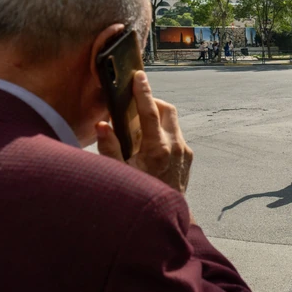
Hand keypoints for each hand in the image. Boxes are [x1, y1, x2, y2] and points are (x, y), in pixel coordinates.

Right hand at [96, 71, 192, 195]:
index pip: (151, 112)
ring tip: (140, 122)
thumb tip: (102, 125)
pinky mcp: (189, 156)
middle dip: (152, 101)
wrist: (167, 215)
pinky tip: (149, 140)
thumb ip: (109, 149)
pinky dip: (164, 129)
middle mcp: (175, 146)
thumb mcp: (120, 173)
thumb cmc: (139, 193)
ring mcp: (184, 151)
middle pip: (167, 110)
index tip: (139, 76)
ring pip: (173, 121)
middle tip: (136, 102)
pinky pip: (176, 134)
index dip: (144, 92)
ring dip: (158, 115)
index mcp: (157, 149)